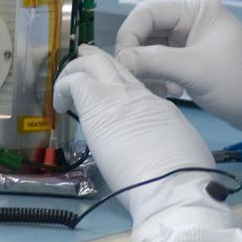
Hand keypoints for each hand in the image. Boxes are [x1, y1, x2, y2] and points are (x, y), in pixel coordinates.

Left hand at [54, 46, 228, 226]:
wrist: (173, 180)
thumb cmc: (182, 175)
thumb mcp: (180, 147)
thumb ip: (162, 138)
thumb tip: (154, 144)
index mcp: (158, 106)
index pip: (133, 84)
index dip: (117, 83)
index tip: (107, 93)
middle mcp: (138, 93)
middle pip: (114, 63)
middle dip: (95, 61)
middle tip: (81, 67)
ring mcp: (117, 94)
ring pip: (93, 64)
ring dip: (75, 72)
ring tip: (63, 90)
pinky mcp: (96, 103)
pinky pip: (74, 82)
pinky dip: (62, 87)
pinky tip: (59, 105)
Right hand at [114, 0, 241, 138]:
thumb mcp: (195, 71)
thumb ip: (154, 62)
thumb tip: (120, 60)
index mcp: (195, 9)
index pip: (146, 12)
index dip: (130, 37)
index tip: (125, 65)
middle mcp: (191, 18)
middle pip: (146, 30)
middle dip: (138, 56)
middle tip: (139, 81)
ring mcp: (191, 39)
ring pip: (151, 48)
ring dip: (148, 70)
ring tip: (161, 90)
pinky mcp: (192, 58)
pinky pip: (162, 62)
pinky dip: (159, 77)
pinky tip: (170, 92)